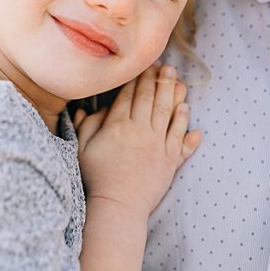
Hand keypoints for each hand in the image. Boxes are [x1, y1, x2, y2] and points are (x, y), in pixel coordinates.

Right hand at [77, 64, 201, 218]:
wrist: (118, 205)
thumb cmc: (96, 177)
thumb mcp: (82, 149)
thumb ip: (86, 126)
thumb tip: (85, 108)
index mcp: (118, 126)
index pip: (128, 96)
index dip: (135, 79)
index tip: (141, 66)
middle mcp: (141, 131)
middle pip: (150, 99)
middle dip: (156, 80)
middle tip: (163, 65)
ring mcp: (158, 145)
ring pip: (168, 113)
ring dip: (173, 94)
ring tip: (178, 79)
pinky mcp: (170, 160)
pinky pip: (180, 137)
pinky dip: (185, 123)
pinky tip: (187, 110)